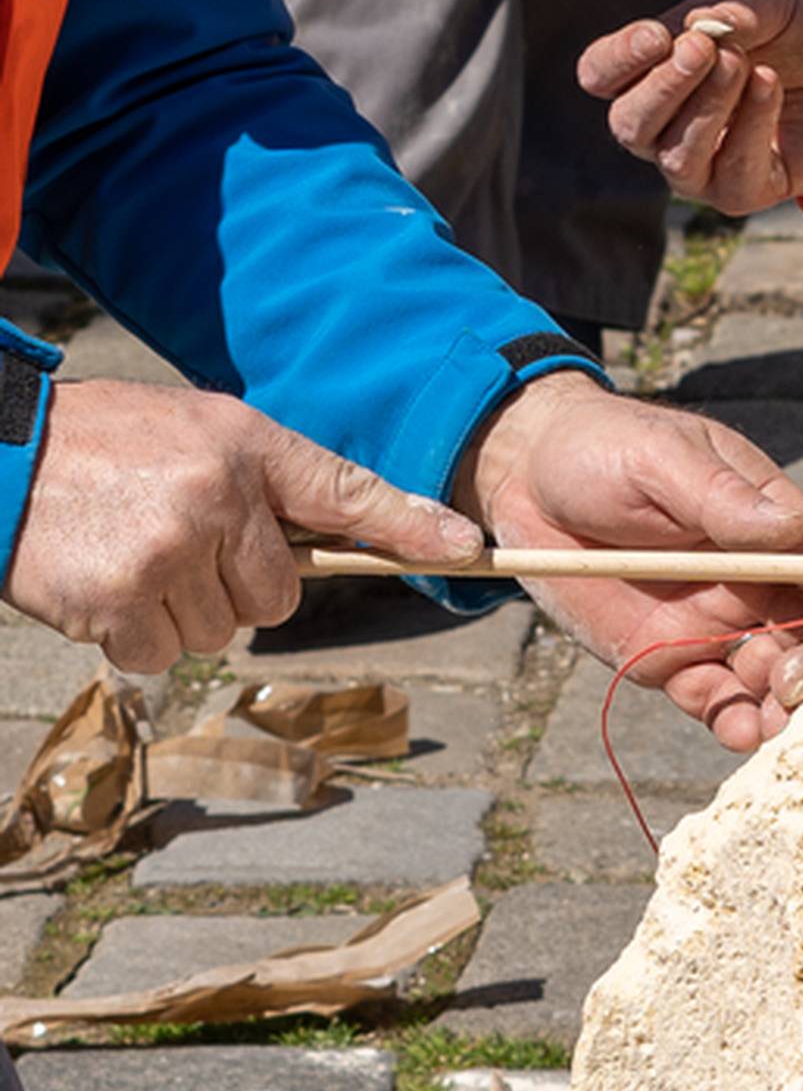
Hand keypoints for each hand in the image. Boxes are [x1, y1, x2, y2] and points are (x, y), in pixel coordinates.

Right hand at [9, 383, 482, 676]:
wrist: (5, 456)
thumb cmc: (110, 446)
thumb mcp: (199, 434)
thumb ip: (269, 484)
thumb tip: (344, 540)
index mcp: (244, 445)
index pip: (346, 489)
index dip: (409, 525)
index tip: (468, 548)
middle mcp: (216, 496)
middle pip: (277, 598)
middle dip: (232, 585)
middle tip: (177, 541)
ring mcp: (168, 552)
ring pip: (221, 633)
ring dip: (179, 612)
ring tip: (133, 553)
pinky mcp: (120, 603)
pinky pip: (162, 656)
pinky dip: (134, 635)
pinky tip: (104, 583)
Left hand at [463, 372, 802, 749]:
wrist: (523, 477)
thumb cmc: (603, 448)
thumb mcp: (663, 461)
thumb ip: (724, 500)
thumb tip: (793, 527)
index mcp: (771, 527)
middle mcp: (756, 584)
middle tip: (797, 681)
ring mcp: (715, 626)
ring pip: (775, 681)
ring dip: (787, 708)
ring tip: (777, 722)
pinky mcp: (670, 662)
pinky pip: (717, 703)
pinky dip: (736, 723)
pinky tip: (741, 731)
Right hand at [578, 0, 802, 220]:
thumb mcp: (779, 0)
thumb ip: (741, 7)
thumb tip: (707, 27)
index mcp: (652, 71)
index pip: (599, 75)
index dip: (618, 58)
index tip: (659, 34)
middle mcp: (664, 125)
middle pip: (627, 124)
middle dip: (662, 85)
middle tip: (702, 48)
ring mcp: (702, 165)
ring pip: (673, 157)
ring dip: (704, 108)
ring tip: (742, 63)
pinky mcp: (745, 191)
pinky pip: (730, 174)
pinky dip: (749, 126)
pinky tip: (769, 85)